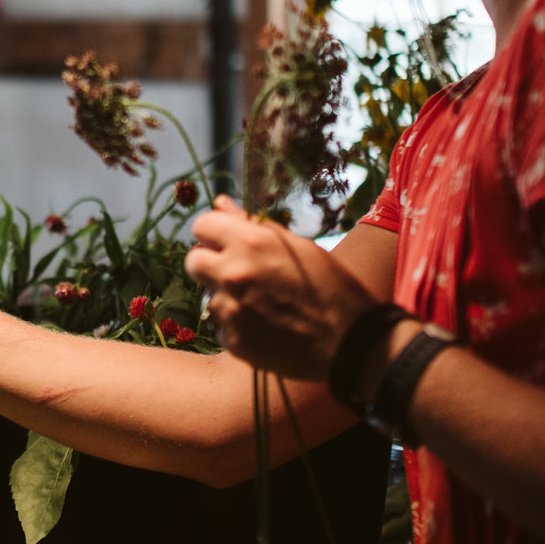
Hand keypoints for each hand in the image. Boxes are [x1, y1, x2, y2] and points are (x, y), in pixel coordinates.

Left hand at [184, 197, 377, 379]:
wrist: (350, 341)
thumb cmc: (330, 286)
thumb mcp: (297, 246)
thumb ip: (252, 225)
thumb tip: (220, 203)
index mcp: (251, 242)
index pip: (202, 225)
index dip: (213, 233)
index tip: (224, 242)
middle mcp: (234, 273)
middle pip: (194, 261)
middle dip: (210, 264)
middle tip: (237, 272)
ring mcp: (231, 310)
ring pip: (208, 295)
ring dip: (226, 297)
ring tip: (262, 303)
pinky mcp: (233, 340)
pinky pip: (222, 326)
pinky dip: (237, 325)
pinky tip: (265, 326)